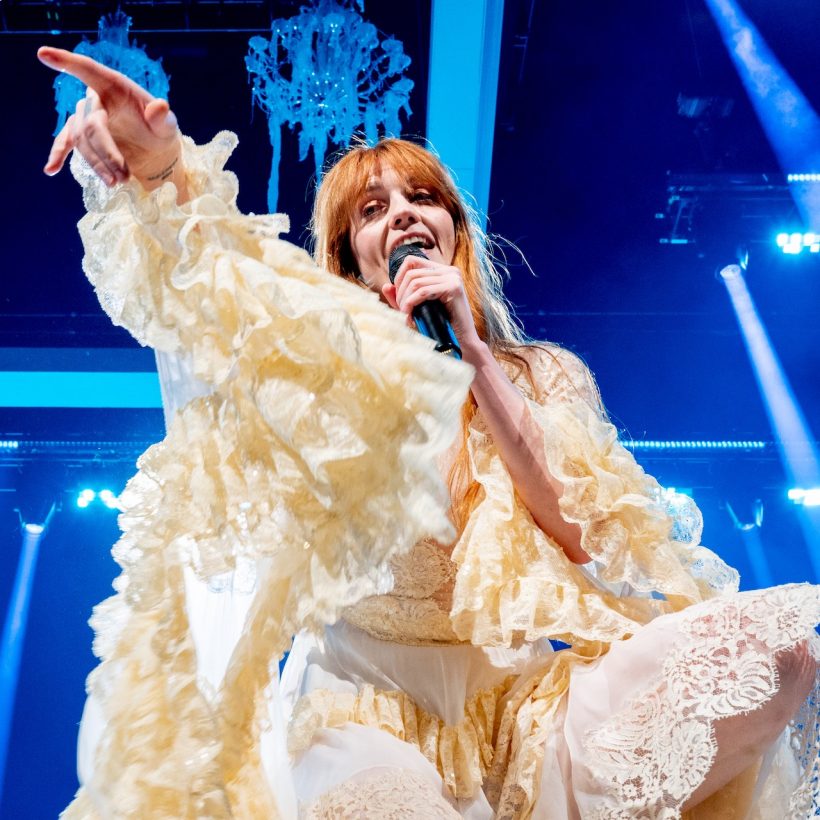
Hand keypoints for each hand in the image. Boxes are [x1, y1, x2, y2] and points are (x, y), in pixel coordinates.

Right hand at [38, 46, 184, 195]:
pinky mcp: (83, 137)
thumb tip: (159, 107)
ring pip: (81, 140)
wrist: (156, 151)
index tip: (44, 54)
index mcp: (115, 86)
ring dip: (97, 164)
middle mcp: (96, 99)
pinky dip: (58, 155)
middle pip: (91, 125)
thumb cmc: (160, 130)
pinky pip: (66, 143)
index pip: (89, 70)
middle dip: (106, 153)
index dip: (67, 61)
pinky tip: (51, 169)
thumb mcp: (167, 124)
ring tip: (115, 182)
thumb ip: (162, 118)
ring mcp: (87, 118)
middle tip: (123, 176)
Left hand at [381, 256, 480, 348]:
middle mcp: (449, 270)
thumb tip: (386, 286)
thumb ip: (401, 297)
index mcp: (442, 271)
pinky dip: (411, 303)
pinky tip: (409, 315)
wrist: (462, 341)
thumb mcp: (417, 309)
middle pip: (411, 273)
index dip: (398, 277)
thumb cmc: (441, 326)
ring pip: (415, 282)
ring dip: (405, 300)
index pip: (411, 261)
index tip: (399, 297)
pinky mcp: (454, 287)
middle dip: (400, 294)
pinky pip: (423, 291)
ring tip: (406, 315)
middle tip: (402, 311)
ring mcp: (453, 277)